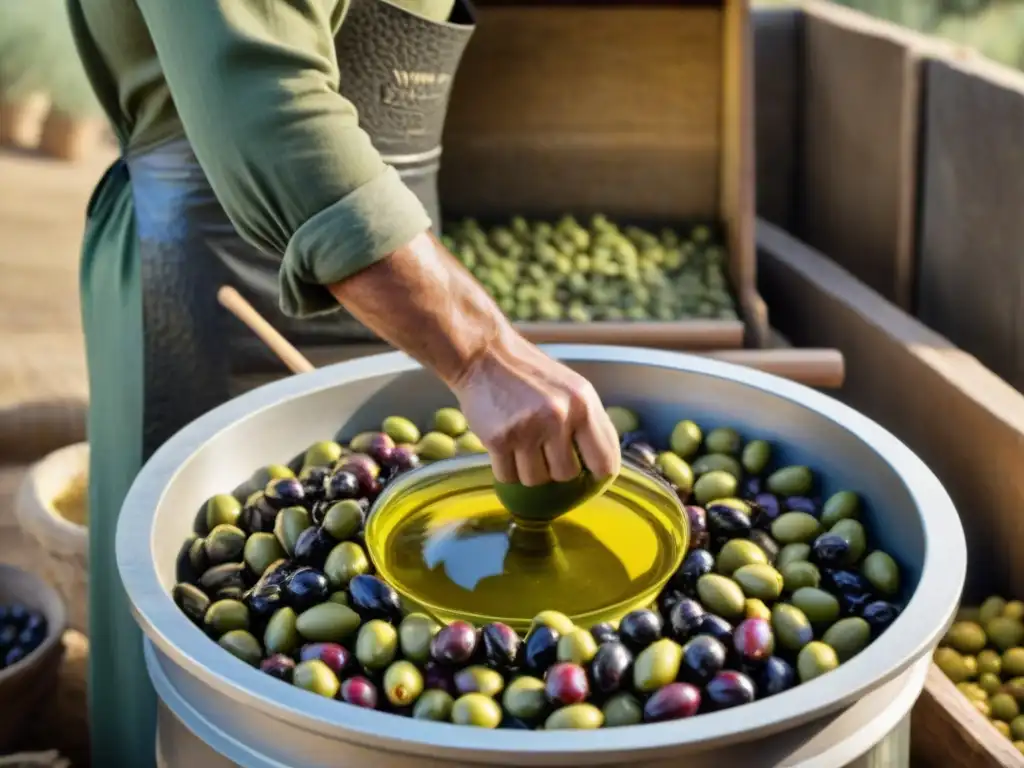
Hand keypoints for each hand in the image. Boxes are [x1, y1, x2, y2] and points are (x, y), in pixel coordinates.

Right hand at [450, 333, 620, 485]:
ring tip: (521, 446)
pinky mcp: (499, 440)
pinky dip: (506, 469)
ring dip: (528, 471)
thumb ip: (588, 422)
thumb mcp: (571, 387)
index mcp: (583, 403)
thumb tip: (602, 464)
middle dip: (555, 469)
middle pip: (566, 475)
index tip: (588, 476)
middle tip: (543, 451)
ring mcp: (528, 429)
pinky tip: (504, 448)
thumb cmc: (530, 373)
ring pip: (536, 480)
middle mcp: (558, 416)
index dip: (597, 474)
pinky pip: (507, 476)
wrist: (484, 355)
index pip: (605, 461)